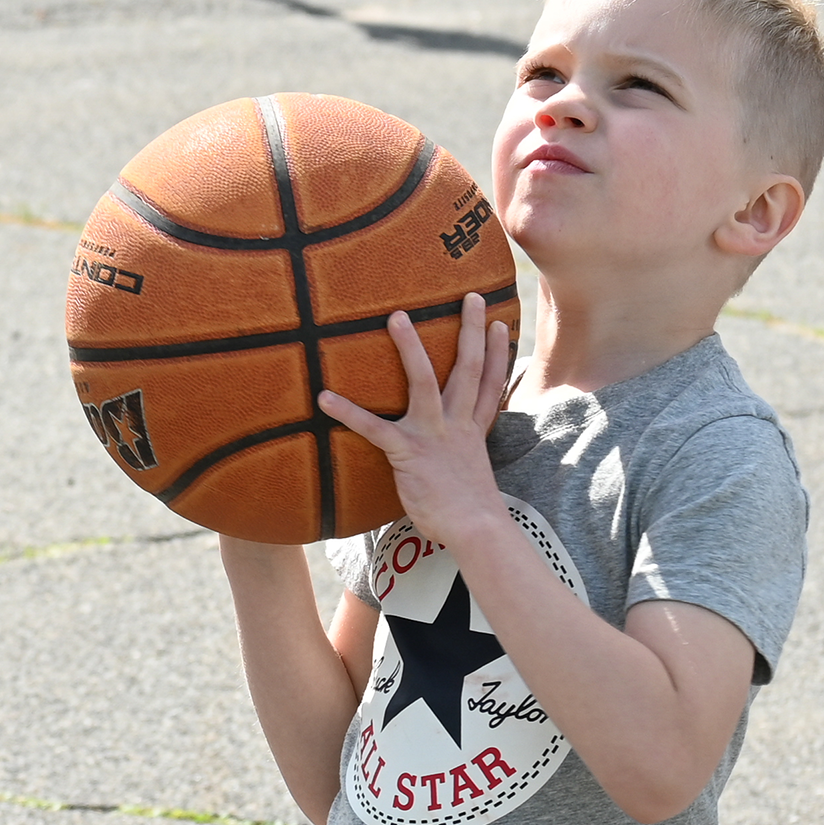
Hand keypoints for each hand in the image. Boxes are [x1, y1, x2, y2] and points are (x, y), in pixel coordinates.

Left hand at [317, 292, 515, 541]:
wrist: (475, 529)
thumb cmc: (468, 510)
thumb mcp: (470, 473)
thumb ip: (458, 456)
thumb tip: (448, 457)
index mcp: (472, 430)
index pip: (490, 384)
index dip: (497, 352)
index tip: (499, 323)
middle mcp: (457, 424)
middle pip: (468, 369)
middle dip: (468, 330)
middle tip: (469, 295)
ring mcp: (433, 435)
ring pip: (424, 382)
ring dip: (410, 349)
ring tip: (398, 317)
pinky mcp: (408, 452)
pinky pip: (374, 428)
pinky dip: (348, 412)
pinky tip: (324, 397)